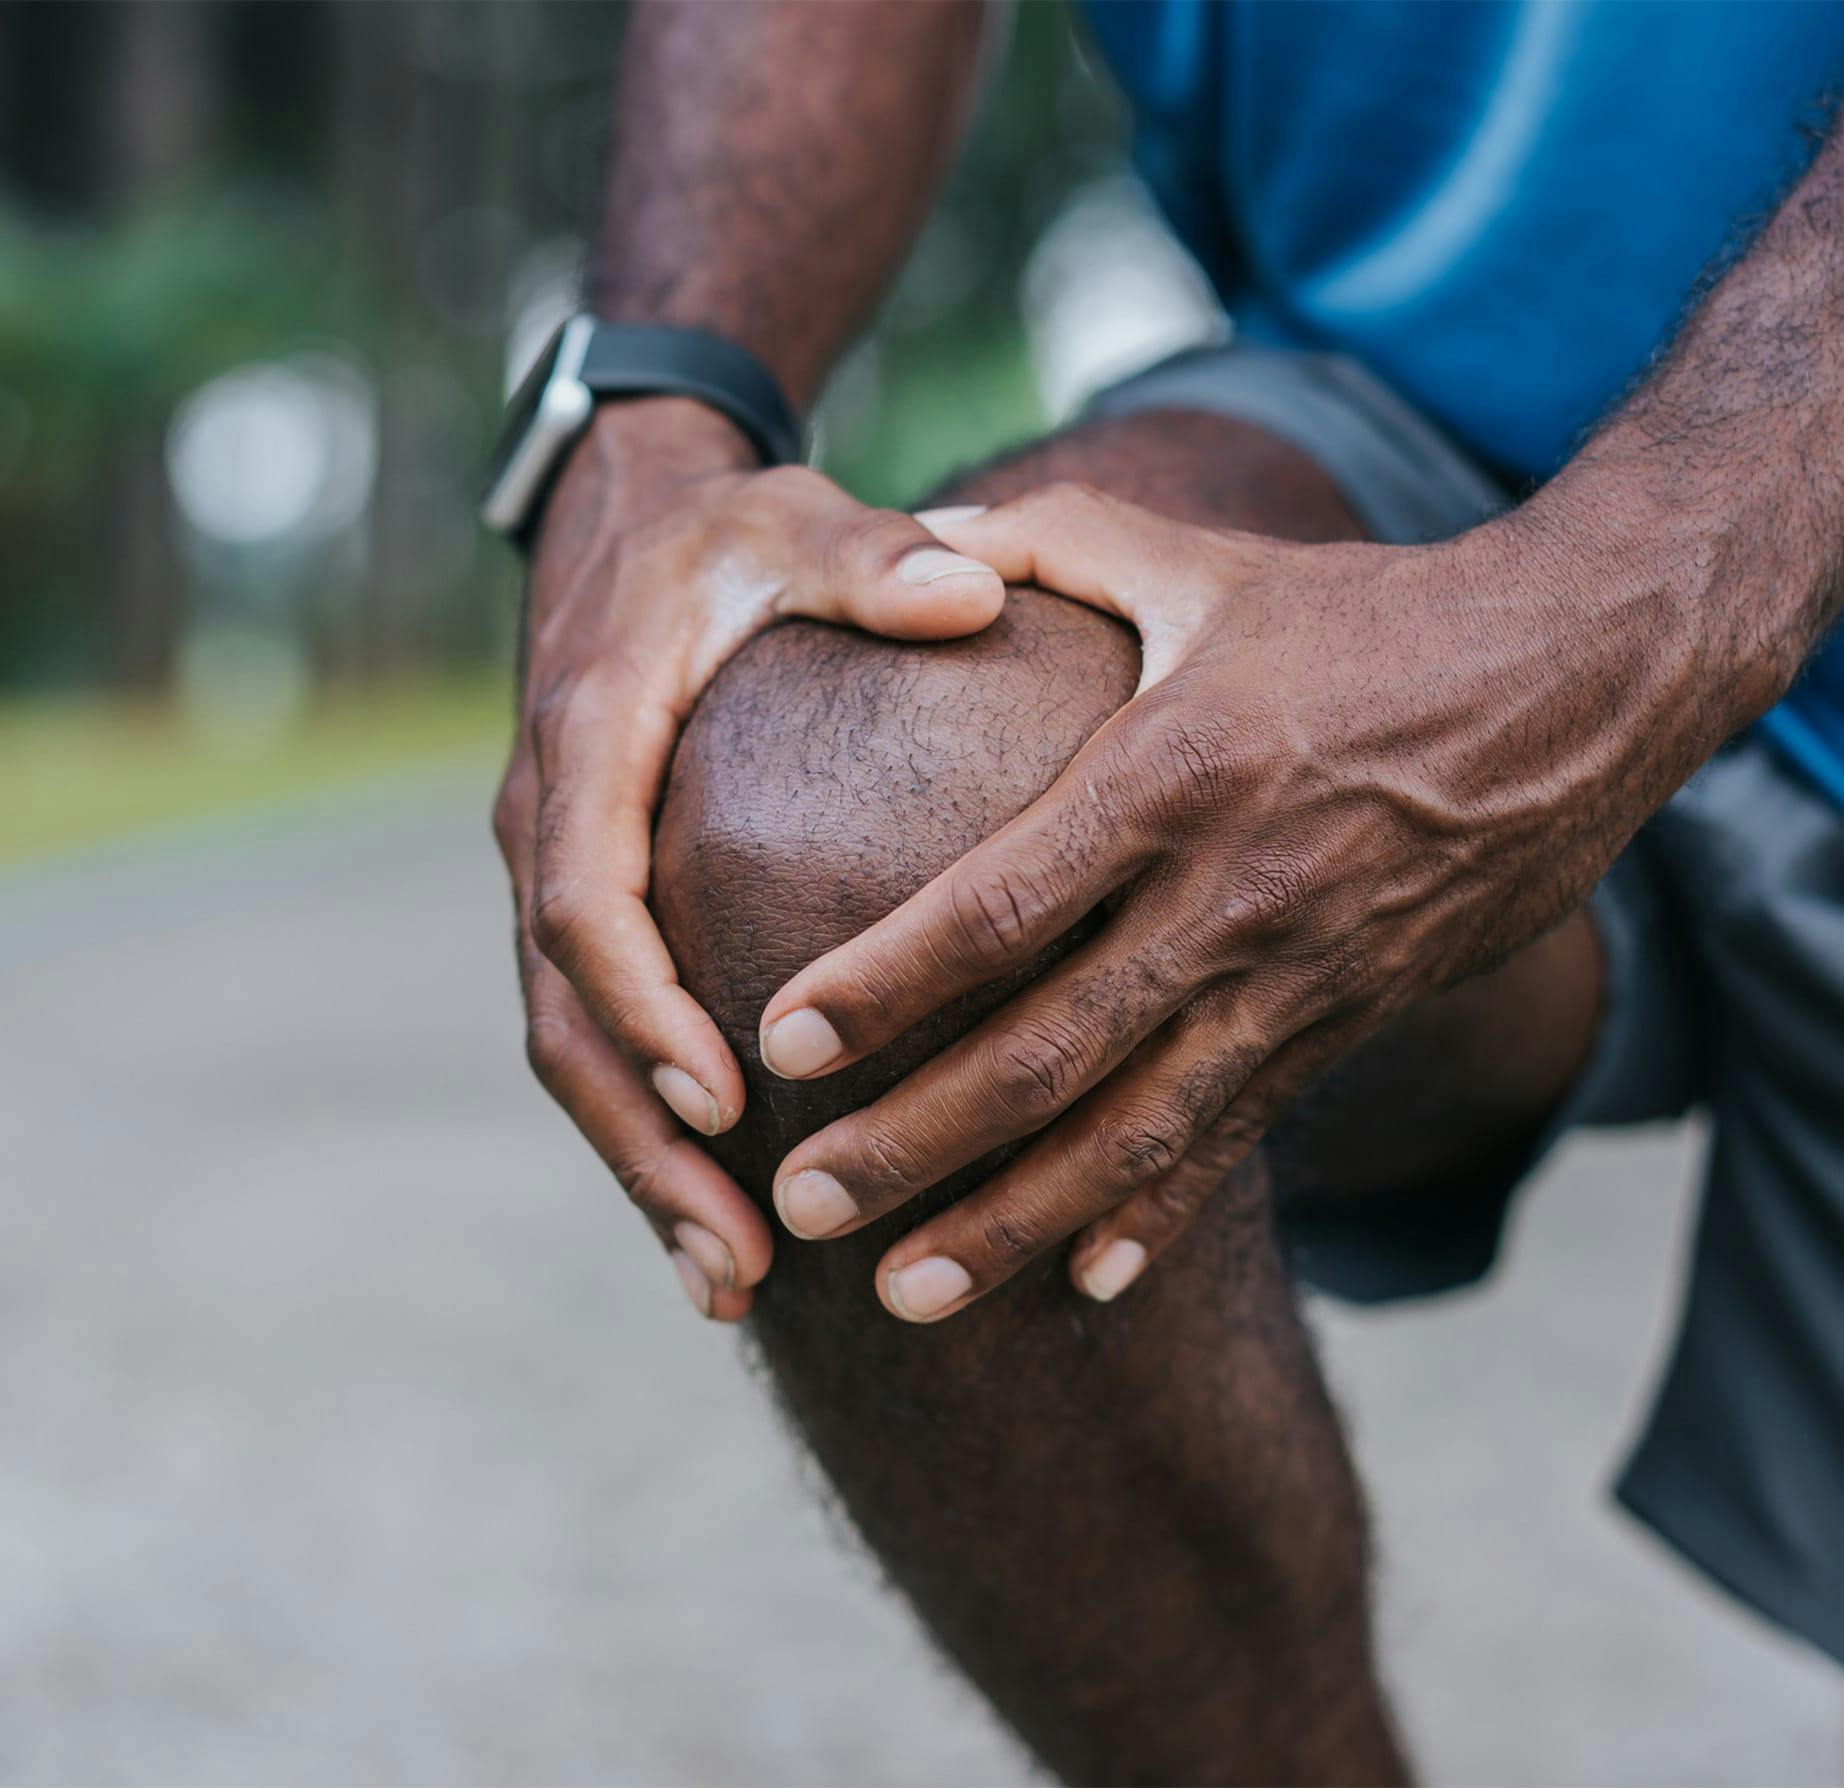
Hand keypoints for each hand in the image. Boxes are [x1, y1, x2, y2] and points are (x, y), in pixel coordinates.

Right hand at [493, 400, 1003, 1319]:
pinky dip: (650, 1128)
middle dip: (644, 1144)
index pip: (589, 895)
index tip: (722, 1094)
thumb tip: (973, 590)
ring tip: (731, 1280)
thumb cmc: (727, 534)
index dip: (643, 1001)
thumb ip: (875, 560)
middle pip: (567, 1016)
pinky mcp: (592, 904)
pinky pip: (602, 1035)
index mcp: (590, 741)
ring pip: (573, 1049)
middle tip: (738, 1261)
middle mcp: (552, 823)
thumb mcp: (795, 524)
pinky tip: (721, 1217)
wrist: (632, 527)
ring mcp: (561, 871)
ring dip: (643, 1168)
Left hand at [757, 483, 1641, 1320]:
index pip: (1000, 904)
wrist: (1578, 682)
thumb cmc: (1370, 614)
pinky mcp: (1346, 1021)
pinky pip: (1239, 1139)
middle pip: (1046, 1052)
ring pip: (1134, 1133)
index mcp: (1174, 774)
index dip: (886, 980)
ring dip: (1012, 1224)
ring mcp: (1295, 978)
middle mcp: (1230, 898)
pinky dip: (1160, 1217)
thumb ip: (1053, 543)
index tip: (782, 1040)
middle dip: (915, 1142)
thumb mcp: (1203, 561)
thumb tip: (922, 538)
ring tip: (903, 1298)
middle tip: (804, 1201)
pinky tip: (1085, 1284)